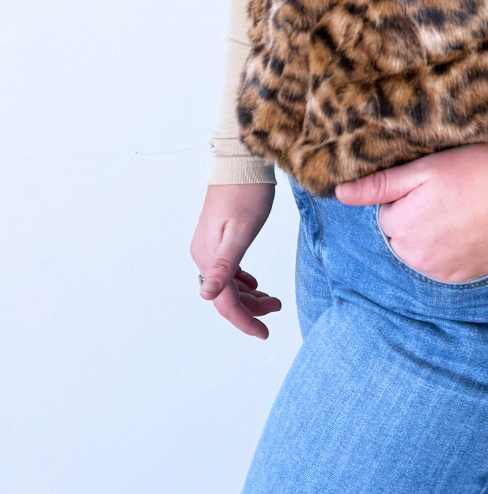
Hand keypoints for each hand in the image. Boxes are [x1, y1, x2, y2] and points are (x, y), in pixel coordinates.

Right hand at [190, 183, 281, 338]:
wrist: (242, 160)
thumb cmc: (247, 192)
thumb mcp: (242, 230)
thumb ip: (225, 265)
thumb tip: (205, 295)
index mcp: (209, 256)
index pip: (225, 302)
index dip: (245, 321)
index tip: (265, 334)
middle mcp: (203, 254)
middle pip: (226, 295)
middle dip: (251, 309)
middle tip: (277, 308)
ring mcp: (208, 245)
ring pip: (228, 283)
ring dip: (249, 295)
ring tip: (273, 300)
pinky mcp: (216, 237)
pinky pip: (228, 269)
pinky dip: (242, 281)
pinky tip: (254, 283)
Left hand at [335, 145, 487, 282]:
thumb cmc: (476, 172)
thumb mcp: (424, 168)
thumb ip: (379, 184)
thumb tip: (339, 193)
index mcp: (401, 227)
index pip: (386, 213)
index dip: (407, 196)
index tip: (432, 184)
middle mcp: (416, 257)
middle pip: (401, 236)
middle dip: (415, 218)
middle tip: (447, 195)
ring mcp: (441, 271)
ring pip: (421, 252)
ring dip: (432, 236)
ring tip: (461, 211)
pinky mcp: (464, 278)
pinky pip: (444, 265)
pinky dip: (451, 250)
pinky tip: (471, 229)